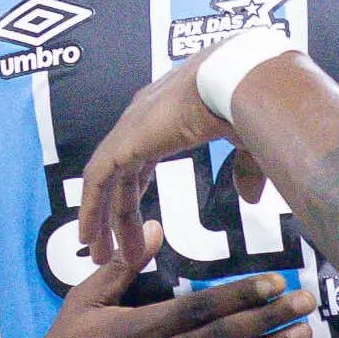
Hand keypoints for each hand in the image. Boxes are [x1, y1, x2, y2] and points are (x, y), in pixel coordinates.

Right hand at [33, 228, 314, 337]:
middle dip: (268, 318)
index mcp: (141, 327)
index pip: (201, 307)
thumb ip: (121, 267)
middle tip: (307, 303)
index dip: (241, 294)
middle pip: (223, 336)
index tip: (276, 283)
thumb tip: (157, 229)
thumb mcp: (82, 302)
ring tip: (302, 336)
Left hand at [74, 50, 238, 268]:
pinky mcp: (123, 141)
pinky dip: (90, 209)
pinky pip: (96, 180)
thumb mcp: (248, 143)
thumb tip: (249, 198)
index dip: (137, 197)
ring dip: (101, 221)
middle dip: (120, 218)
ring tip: (100, 257)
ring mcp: (129, 130)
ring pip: (104, 182)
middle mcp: (141, 122)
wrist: (237, 81)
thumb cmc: (247, 101)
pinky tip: (88, 237)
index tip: (144, 231)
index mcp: (167, 118)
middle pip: (122, 178)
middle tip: (122, 255)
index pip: (141, 164)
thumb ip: (245, 169)